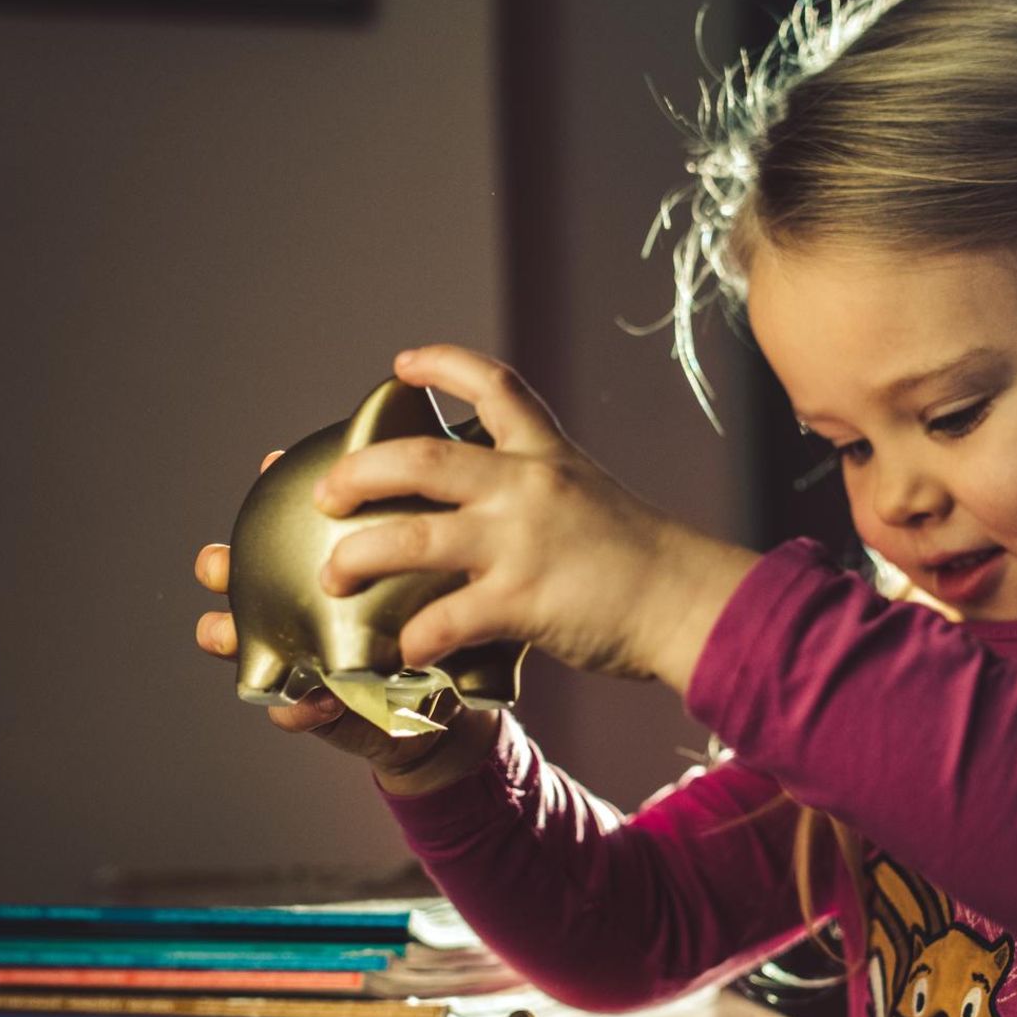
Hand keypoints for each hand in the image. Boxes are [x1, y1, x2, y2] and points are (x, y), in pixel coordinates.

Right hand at [194, 452, 495, 790]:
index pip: (292, 527)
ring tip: (225, 631)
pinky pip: (287, 709)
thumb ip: (435, 548)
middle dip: (220, 566)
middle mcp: (303, 609)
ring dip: (228, 635)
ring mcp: (300, 658)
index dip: (274, 496)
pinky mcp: (314, 708)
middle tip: (216, 562)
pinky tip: (318, 700)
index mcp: (331, 573)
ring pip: (242, 641)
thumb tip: (444, 483)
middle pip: (244, 578)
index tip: (270, 466)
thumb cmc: (443, 636)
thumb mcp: (445, 588)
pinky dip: (297, 707)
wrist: (448, 709)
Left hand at [313, 348, 758, 695]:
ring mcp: (522, 542)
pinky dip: (416, 637)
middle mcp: (528, 486)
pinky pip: (447, 618)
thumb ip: (543, 497)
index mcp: (548, 455)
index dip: (441, 367)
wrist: (691, 601)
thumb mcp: (595, 500)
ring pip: (413, 536)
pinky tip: (404, 651)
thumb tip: (494, 518)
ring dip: (360, 555)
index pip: (493, 386)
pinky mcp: (523, 599)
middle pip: (420, 457)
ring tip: (333, 577)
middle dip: (359, 471)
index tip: (402, 365)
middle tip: (326, 493)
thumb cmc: (648, 561)